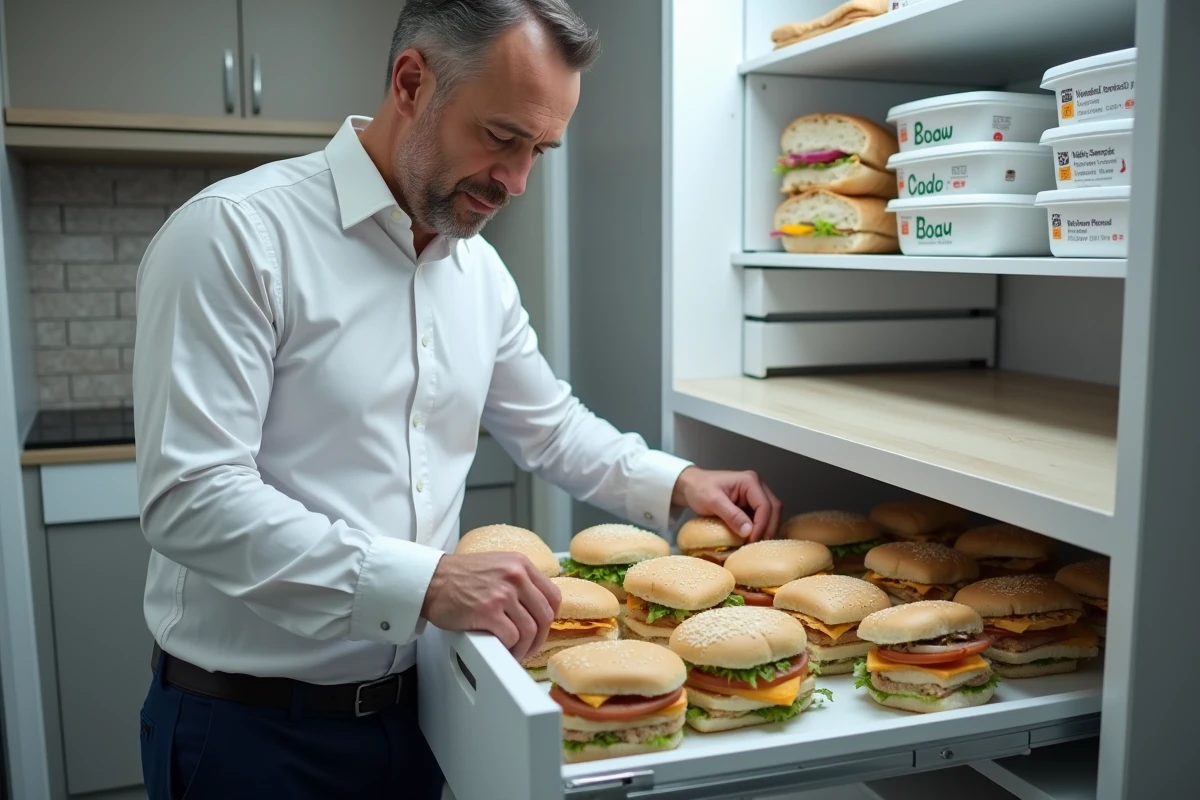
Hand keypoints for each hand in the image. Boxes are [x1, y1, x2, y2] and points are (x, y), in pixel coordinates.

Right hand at [420, 553, 561, 659]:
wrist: (431, 580)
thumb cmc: (459, 576)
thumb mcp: (497, 565)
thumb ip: (518, 580)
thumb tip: (537, 605)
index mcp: (520, 564)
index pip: (553, 595)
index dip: (550, 617)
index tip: (542, 627)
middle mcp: (515, 576)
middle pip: (544, 615)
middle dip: (539, 637)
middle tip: (529, 646)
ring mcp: (503, 593)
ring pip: (529, 630)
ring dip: (524, 647)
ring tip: (515, 651)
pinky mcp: (488, 611)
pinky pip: (511, 637)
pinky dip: (510, 649)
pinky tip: (503, 650)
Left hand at [671, 466, 782, 542]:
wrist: (690, 485)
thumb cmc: (699, 489)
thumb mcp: (713, 501)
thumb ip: (731, 515)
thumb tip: (749, 531)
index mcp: (750, 481)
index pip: (765, 505)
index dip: (762, 525)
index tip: (752, 541)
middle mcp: (757, 486)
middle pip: (774, 509)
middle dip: (768, 528)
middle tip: (757, 546)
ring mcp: (755, 495)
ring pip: (771, 514)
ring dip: (765, 529)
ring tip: (755, 544)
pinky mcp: (751, 504)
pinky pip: (762, 517)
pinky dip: (759, 529)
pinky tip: (751, 540)